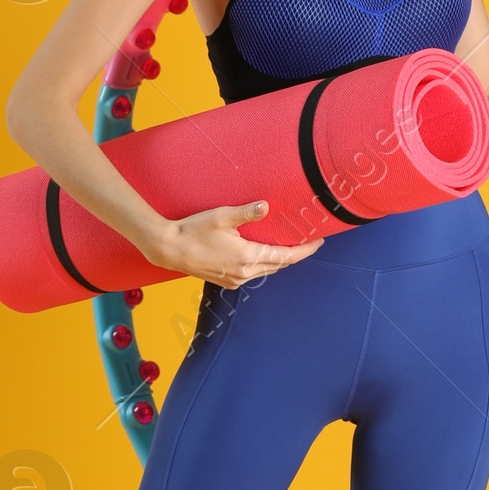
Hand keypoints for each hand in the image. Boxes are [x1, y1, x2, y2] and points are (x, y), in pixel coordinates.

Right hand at [149, 202, 322, 289]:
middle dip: (295, 254)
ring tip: (288, 246)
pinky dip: (263, 265)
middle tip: (307, 241)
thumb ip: (246, 213)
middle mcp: (245, 272)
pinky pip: (254, 275)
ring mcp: (236, 280)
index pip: (286, 256)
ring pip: (267, 271)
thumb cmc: (193, 230)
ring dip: (279, 260)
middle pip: (280, 265)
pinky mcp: (227, 282)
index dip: (305, 250)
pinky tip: (262, 254)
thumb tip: (266, 206)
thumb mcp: (221, 217)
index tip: (318, 242)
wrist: (169, 249)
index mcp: (247, 256)